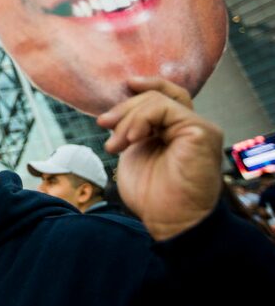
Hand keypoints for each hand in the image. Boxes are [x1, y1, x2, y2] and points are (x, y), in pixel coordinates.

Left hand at [97, 77, 222, 240]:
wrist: (168, 221)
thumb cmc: (151, 195)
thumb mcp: (134, 152)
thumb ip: (132, 129)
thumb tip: (114, 112)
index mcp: (176, 131)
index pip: (166, 95)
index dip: (148, 85)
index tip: (126, 85)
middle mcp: (191, 127)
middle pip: (157, 95)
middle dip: (124, 107)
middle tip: (103, 124)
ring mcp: (199, 129)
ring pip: (157, 100)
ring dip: (128, 119)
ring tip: (115, 145)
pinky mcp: (202, 132)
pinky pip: (165, 109)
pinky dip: (141, 119)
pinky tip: (130, 139)